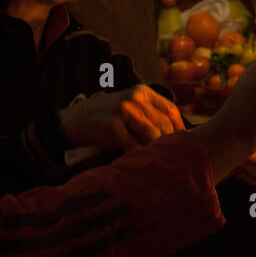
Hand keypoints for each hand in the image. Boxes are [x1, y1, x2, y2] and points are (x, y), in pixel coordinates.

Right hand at [58, 84, 185, 152]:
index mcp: (141, 91)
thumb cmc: (104, 117)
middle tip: (174, 159)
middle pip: (164, 125)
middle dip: (170, 144)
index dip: (180, 129)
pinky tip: (143, 164)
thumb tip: (177, 135)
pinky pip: (135, 147)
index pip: (171, 110)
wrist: (71, 121)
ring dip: (157, 152)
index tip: (184, 145)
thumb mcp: (128, 105)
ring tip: (161, 164)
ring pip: (152, 136)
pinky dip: (141, 157)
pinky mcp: (113, 128)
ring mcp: (124, 111)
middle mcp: (134, 98)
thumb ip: (149, 114)